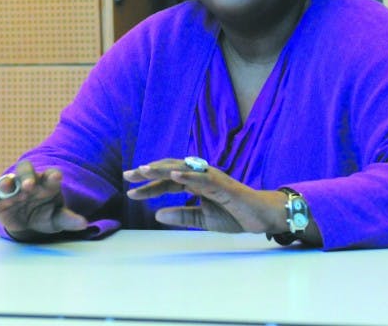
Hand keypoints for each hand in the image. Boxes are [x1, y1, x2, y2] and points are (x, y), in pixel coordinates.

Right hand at [0, 161, 87, 239]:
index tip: (56, 177)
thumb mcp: (58, 218)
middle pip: (27, 171)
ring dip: (7, 181)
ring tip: (6, 187)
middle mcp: (29, 182)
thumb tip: (84, 224)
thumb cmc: (46, 215)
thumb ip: (69, 219)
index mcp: (47, 184)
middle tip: (30, 186)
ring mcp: (13, 189)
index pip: (51, 175)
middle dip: (28, 176)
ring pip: (8, 179)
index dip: (53, 175)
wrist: (29, 223)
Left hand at [123, 158, 285, 233]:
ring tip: (144, 169)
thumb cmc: (234, 215)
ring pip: (183, 169)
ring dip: (163, 168)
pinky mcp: (223, 184)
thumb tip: (156, 215)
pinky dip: (188, 174)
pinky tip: (174, 174)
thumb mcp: (202, 220)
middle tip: (127, 176)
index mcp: (195, 184)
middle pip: (170, 171)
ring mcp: (211, 178)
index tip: (130, 191)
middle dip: (149, 172)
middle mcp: (201, 176)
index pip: (167, 182)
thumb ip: (181, 216)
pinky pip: (202, 178)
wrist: (260, 218)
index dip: (149, 186)